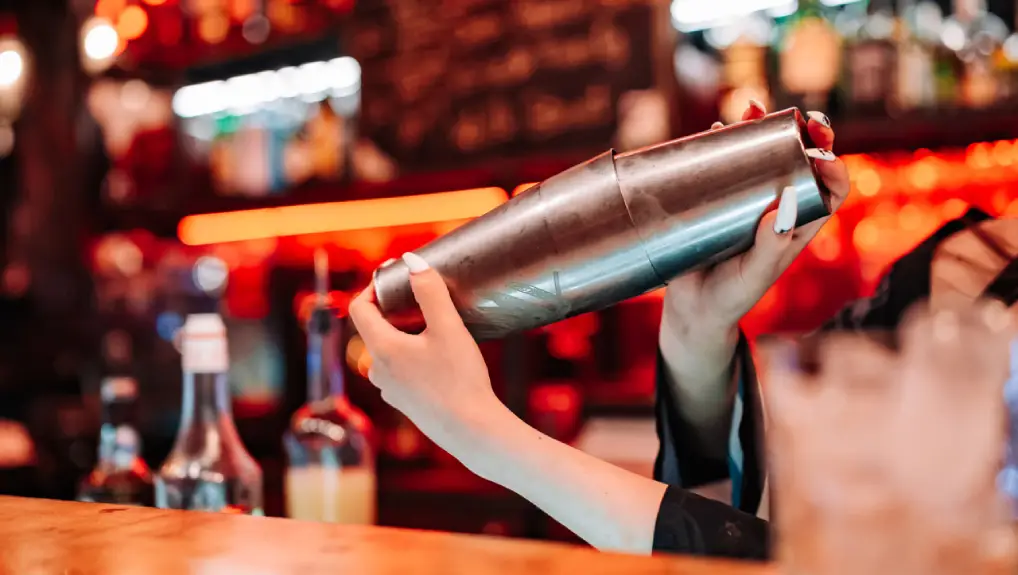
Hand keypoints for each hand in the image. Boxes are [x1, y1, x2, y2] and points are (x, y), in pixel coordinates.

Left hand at [348, 252, 500, 449]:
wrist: (472, 430)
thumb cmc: (460, 379)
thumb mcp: (448, 327)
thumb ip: (430, 290)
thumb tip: (412, 260)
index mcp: (381, 349)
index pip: (359, 309)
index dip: (372, 289)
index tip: (394, 279)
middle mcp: (378, 371)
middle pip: (374, 330)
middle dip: (394, 312)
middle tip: (421, 301)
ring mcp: (390, 390)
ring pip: (388, 352)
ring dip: (404, 337)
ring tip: (433, 329)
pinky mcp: (405, 404)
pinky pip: (400, 372)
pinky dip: (412, 358)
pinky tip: (439, 360)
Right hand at [664, 101, 851, 343]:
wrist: (692, 308)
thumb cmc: (732, 297)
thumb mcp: (755, 274)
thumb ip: (771, 245)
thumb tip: (786, 204)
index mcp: (799, 227)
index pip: (831, 192)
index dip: (835, 170)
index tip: (824, 156)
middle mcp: (777, 208)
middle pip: (801, 163)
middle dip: (808, 136)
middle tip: (806, 118)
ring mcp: (747, 201)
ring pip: (763, 156)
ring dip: (764, 128)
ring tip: (756, 108)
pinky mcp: (716, 198)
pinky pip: (725, 163)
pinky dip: (725, 141)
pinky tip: (721, 125)